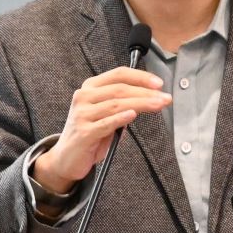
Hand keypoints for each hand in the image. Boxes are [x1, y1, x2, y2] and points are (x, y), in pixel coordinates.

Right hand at [33, 66, 169, 193]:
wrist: (66, 158)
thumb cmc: (90, 134)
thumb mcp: (106, 115)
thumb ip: (123, 104)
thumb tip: (150, 98)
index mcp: (90, 88)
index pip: (118, 74)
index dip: (140, 77)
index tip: (159, 83)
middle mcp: (84, 97)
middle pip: (120, 89)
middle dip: (146, 92)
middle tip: (165, 98)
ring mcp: (82, 114)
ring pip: (116, 104)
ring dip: (141, 104)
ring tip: (158, 105)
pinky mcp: (83, 132)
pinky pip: (106, 123)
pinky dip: (121, 118)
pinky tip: (133, 114)